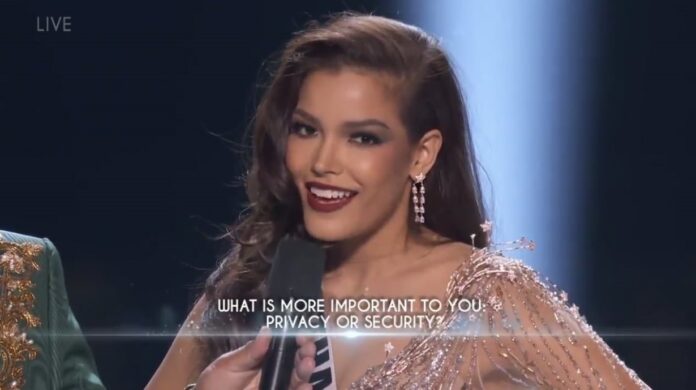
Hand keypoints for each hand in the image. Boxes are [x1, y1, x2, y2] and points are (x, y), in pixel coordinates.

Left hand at [195, 326, 316, 389]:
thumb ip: (249, 351)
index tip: (301, 333)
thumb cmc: (215, 385)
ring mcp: (277, 386)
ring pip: (299, 378)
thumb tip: (268, 330)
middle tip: (308, 348)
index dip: (295, 337)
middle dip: (306, 352)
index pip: (284, 345)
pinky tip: (306, 386)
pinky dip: (303, 389)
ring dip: (307, 370)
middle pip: (296, 360)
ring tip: (308, 363)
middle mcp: (274, 373)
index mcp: (263, 358)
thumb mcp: (228, 365)